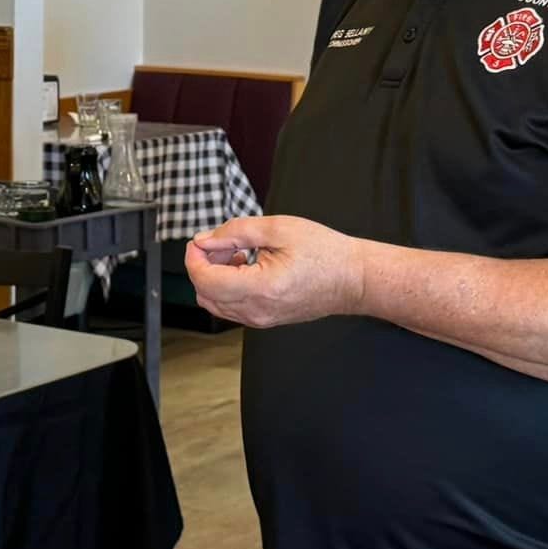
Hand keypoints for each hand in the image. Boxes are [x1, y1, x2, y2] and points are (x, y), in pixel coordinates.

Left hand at [183, 215, 366, 328]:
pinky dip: (226, 287)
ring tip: (236, 253)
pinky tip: (244, 266)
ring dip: (214, 277)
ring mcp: (260, 319)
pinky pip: (230, 308)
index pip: (206, 280)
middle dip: (203, 265)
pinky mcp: (264, 320)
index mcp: (261, 288)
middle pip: (205, 293)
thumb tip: (204, 241)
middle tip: (223, 242)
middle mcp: (258, 310)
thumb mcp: (278, 228)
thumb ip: (236, 232)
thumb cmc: (324, 252)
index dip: (194, 258)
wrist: (353, 279)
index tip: (201, 241)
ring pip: (214, 304)